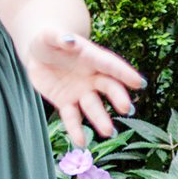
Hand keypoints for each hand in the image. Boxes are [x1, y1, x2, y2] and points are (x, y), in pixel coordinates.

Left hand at [23, 27, 142, 145]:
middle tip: (125, 109)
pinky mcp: (66, 102)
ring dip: (100, 119)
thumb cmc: (48, 41)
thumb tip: (69, 40)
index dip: (125, 73)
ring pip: (93, 106)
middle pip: (108, 88)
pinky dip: (76, 130)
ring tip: (108, 132)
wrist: (38, 54)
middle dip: (117, 98)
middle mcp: (92, 76)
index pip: (111, 65)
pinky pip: (72, 117)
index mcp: (92, 57)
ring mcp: (81, 91)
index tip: (139, 83)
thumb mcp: (49, 36)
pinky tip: (81, 142)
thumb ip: (59, 38)